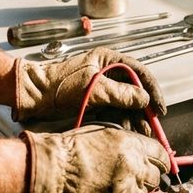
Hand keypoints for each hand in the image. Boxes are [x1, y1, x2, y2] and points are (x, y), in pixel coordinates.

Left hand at [13, 47, 166, 122]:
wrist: (34, 95)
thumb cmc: (58, 84)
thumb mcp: (93, 87)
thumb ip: (121, 93)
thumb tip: (143, 99)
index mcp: (109, 60)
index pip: (139, 73)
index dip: (152, 90)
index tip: (159, 108)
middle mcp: (108, 72)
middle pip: (135, 90)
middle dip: (144, 109)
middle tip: (152, 124)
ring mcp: (102, 88)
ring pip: (126, 103)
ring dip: (134, 118)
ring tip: (141, 132)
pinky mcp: (95, 101)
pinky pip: (115, 111)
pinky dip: (122, 121)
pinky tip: (128, 131)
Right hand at [13, 125, 170, 192]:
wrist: (50, 170)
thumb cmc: (68, 150)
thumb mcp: (102, 134)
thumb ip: (126, 143)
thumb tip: (139, 151)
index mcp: (132, 146)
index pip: (161, 155)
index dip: (159, 160)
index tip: (157, 164)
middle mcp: (134, 168)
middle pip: (155, 178)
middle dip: (145, 177)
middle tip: (130, 177)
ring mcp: (126, 191)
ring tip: (110, 188)